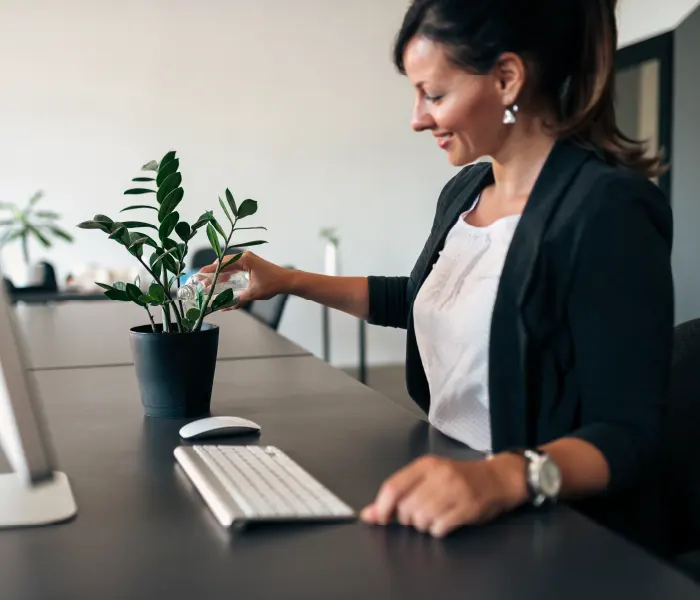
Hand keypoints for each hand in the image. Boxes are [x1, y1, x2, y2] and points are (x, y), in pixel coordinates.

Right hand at [199, 252, 291, 307]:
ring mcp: (249, 259)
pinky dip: (229, 273)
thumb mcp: (253, 293)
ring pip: (229, 265)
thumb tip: (225, 307)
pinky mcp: (252, 263)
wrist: (287, 281)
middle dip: (214, 272)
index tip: (199, 274)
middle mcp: (245, 256)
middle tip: (204, 282)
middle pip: (224, 263)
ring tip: (212, 283)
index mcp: (244, 260)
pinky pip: (236, 267)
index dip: (210, 270)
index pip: (222, 264)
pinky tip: (224, 282)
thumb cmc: (272, 284)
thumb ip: (237, 300)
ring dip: (221, 273)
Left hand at [360, 454, 527, 536]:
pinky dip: (438, 530)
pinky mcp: (467, 507)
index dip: (382, 507)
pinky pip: (440, 528)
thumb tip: (368, 515)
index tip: (381, 518)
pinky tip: (445, 522)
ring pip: (421, 519)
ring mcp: (454, 491)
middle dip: (407, 518)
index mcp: (425, 465)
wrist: (497, 478)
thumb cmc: (458, 478)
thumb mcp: (428, 477)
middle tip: (418, 514)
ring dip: (423, 526)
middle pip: (406, 507)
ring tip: (433, 517)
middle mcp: (439, 475)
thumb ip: (398, 493)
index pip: (393, 487)